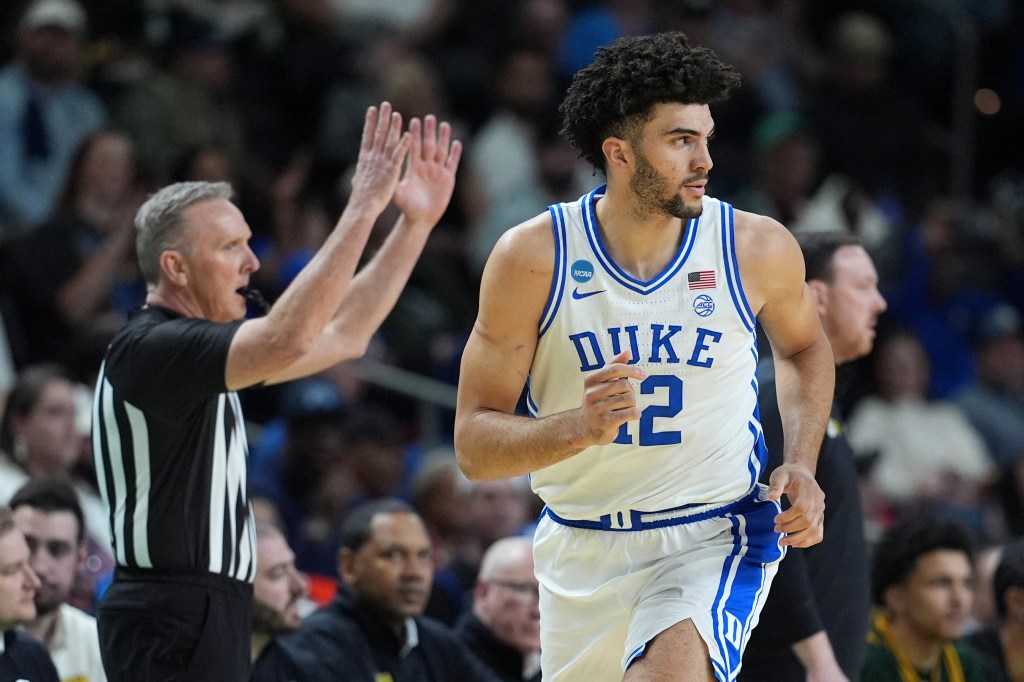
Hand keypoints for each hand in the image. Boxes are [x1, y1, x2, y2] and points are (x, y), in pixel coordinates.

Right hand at [348, 102, 410, 216]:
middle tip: (385, 104)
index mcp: (365, 158)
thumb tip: (355, 177)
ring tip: (397, 113)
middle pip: (377, 133)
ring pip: (388, 141)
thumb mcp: (359, 182)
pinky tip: (409, 135)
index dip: (370, 122)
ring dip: (393, 126)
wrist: (363, 207)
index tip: (371, 109)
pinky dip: (403, 144)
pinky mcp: (392, 171)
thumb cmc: (361, 198)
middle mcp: (373, 157)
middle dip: (381, 118)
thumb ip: (360, 176)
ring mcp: (382, 163)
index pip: (367, 136)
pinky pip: (399, 155)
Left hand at [393, 115, 461, 227]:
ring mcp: (438, 172)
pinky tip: (457, 143)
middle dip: (429, 132)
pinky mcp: (448, 179)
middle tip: (429, 117)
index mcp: (414, 168)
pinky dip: (455, 154)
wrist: (421, 219)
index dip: (414, 134)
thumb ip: (392, 183)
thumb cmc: (408, 207)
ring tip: (444, 124)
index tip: (413, 120)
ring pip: (441, 151)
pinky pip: (452, 164)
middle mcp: (426, 167)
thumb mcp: (399, 194)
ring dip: (443, 138)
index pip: (414, 147)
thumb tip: (382, 172)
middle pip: (428, 146)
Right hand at [579, 350, 646, 445]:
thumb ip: (613, 366)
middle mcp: (592, 393)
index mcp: (590, 380)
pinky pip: (631, 412)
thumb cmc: (597, 402)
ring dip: (632, 405)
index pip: (615, 369)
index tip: (644, 375)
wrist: (584, 428)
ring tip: (624, 409)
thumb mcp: (600, 383)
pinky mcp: (606, 422)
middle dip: (630, 392)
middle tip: (625, 400)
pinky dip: (635, 414)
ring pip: (629, 399)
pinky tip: (630, 416)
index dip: (632, 370)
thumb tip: (627, 351)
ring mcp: (598, 408)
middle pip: (625, 385)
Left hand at [768, 462, 824, 546]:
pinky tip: (794, 543)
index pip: (802, 507)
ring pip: (814, 530)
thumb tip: (772, 497)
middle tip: (776, 529)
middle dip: (790, 528)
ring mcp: (821, 511)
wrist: (802, 473)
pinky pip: (818, 533)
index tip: (775, 519)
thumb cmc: (789, 474)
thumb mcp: (779, 474)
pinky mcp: (820, 518)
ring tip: (783, 542)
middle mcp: (818, 501)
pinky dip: (808, 541)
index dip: (788, 516)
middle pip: (808, 521)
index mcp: (809, 489)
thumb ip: (776, 484)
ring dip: (798, 539)